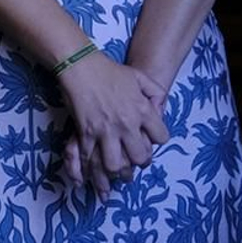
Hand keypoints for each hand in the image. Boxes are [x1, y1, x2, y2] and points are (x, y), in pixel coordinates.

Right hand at [54, 50, 168, 199]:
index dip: (157, 141)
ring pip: (115, 165)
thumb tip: (160, 110)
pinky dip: (90, 170)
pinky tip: (92, 176)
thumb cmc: (110, 71)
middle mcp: (126, 125)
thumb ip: (156, 92)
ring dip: (117, 172)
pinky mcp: (86, 133)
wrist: (81, 66)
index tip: (150, 142)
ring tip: (118, 174)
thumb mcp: (140, 77)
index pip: (161, 137)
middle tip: (135, 163)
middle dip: (139, 163)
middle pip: (140, 157)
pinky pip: (90, 158)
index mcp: (142, 111)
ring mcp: (105, 131)